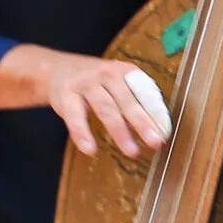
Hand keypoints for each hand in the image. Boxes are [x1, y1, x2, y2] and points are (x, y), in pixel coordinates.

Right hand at [0, 43, 169, 158]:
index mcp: (126, 72)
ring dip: (120, 132)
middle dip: (143, 123)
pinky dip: (82, 134)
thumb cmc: (98, 83)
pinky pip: (75, 117)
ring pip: (106, 109)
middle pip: (128, 101)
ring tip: (132, 152)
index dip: (156, 113)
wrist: (56, 70)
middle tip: (156, 143)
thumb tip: (159, 128)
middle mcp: (107, 74)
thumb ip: (137, 101)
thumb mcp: (119, 85)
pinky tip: (90, 150)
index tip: (166, 133)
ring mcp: (86, 83)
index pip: (145, 93)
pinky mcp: (66, 95)